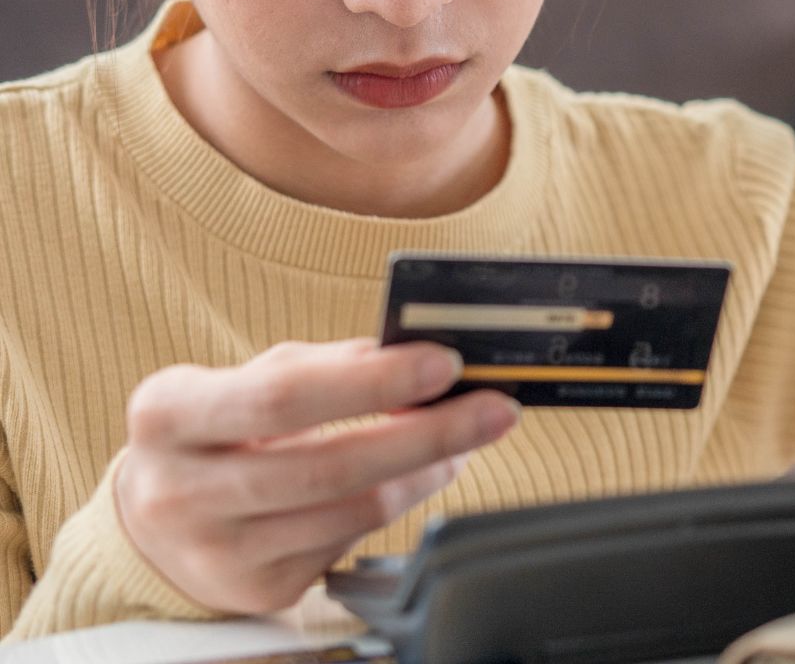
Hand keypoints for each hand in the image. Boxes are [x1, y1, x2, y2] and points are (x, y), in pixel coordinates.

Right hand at [115, 338, 519, 613]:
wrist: (156, 513)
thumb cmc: (218, 429)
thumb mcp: (246, 379)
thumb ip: (326, 364)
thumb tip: (418, 354)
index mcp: (168, 414)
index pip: (284, 397)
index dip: (373, 382)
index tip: (444, 363)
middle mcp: (180, 490)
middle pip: (330, 464)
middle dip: (428, 434)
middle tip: (491, 409)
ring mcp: (218, 551)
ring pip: (354, 511)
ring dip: (428, 470)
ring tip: (463, 440)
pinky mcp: (258, 588)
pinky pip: (351, 541)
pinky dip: (399, 502)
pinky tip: (417, 476)